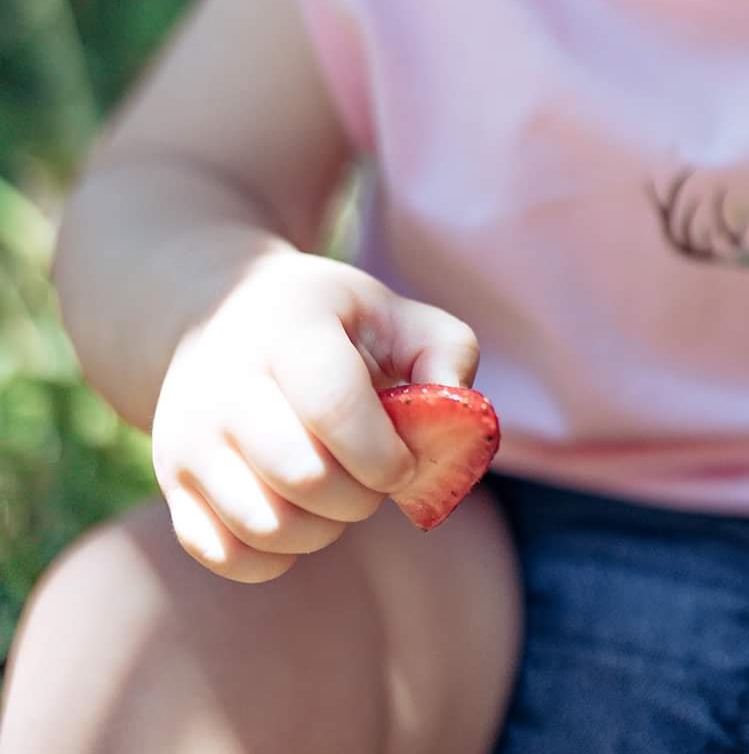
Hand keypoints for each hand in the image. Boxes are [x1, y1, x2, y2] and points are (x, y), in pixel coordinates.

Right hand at [152, 252, 480, 581]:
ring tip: (336, 492)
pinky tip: (297, 515)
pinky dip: (276, 557)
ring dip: (323, 529)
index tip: (403, 459)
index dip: (384, 452)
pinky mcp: (172, 483)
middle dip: (361, 494)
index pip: (335, 407)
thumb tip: (457, 422)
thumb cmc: (327, 322)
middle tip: (372, 473)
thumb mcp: (390, 310)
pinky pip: (226, 555)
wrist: (215, 312)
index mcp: (287, 328)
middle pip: (304, 477)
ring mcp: (190, 436)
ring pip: (266, 525)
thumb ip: (446, 353)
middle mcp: (225, 382)